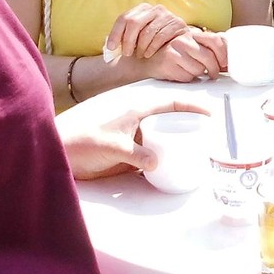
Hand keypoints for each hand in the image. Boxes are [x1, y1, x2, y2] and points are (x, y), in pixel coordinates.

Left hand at [56, 78, 210, 179]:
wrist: (64, 157)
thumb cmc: (84, 142)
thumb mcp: (113, 146)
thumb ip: (135, 154)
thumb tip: (158, 162)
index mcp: (137, 113)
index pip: (170, 104)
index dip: (191, 106)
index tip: (209, 113)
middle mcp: (140, 125)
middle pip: (172, 121)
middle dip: (191, 126)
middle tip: (208, 138)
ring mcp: (137, 142)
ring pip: (165, 141)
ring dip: (180, 146)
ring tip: (198, 154)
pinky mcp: (132, 158)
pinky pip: (155, 158)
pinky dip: (166, 163)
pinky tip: (175, 169)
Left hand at [103, 2, 186, 62]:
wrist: (177, 45)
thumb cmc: (153, 43)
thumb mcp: (136, 38)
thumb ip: (123, 40)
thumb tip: (108, 48)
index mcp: (142, 9)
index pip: (124, 18)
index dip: (115, 33)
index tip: (111, 48)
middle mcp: (155, 8)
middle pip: (134, 23)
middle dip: (127, 41)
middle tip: (126, 54)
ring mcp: (167, 15)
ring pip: (147, 31)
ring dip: (140, 47)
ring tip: (139, 55)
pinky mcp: (178, 24)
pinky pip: (161, 37)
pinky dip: (152, 48)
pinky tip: (148, 54)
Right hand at [140, 27, 227, 82]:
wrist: (145, 60)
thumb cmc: (170, 56)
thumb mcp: (188, 48)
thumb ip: (205, 49)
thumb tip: (225, 61)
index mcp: (191, 34)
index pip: (215, 40)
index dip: (223, 54)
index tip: (224, 63)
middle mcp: (184, 39)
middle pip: (209, 57)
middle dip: (213, 69)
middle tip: (212, 74)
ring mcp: (176, 49)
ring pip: (198, 69)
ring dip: (196, 75)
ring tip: (188, 71)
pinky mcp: (168, 61)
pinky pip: (186, 76)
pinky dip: (185, 79)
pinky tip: (178, 73)